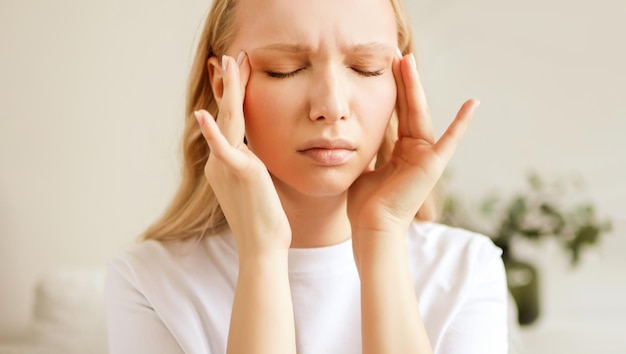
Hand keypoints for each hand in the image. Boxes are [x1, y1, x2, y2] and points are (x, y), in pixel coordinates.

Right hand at [195, 54, 290, 257]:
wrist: (263, 246)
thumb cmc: (265, 220)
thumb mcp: (258, 186)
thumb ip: (251, 167)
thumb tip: (253, 155)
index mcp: (227, 163)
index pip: (232, 122)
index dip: (234, 95)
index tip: (240, 72)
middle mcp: (222, 161)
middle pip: (227, 115)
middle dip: (231, 84)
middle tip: (234, 56)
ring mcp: (228, 166)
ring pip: (228, 121)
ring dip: (230, 90)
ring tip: (231, 62)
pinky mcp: (239, 173)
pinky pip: (223, 150)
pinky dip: (212, 133)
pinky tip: (202, 115)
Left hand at [348, 53, 478, 246]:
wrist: (371, 227)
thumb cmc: (365, 205)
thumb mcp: (364, 169)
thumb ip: (369, 151)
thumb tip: (357, 138)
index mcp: (400, 151)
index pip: (397, 114)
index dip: (393, 90)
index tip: (386, 68)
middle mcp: (415, 150)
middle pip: (409, 108)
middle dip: (402, 80)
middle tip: (397, 53)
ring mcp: (425, 156)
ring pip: (420, 114)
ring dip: (414, 87)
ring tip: (408, 61)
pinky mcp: (433, 165)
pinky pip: (449, 141)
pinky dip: (461, 123)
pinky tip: (473, 103)